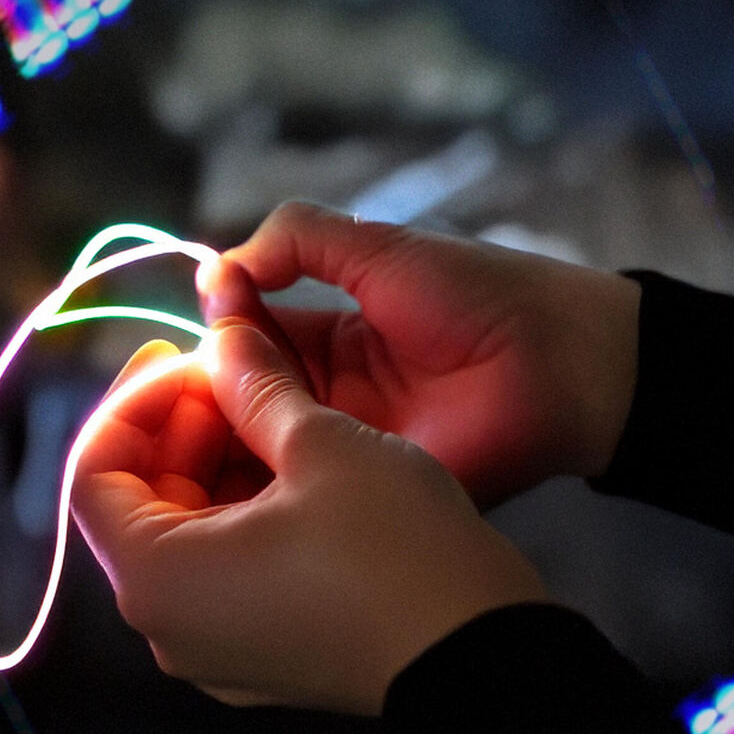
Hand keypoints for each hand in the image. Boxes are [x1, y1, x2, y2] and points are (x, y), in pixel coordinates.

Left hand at [71, 322, 546, 715]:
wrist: (483, 656)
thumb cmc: (398, 553)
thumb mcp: (322, 444)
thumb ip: (254, 385)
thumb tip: (223, 338)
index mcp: (159, 577)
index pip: (93, 473)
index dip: (132, 399)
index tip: (181, 352)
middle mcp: (170, 626)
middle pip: (139, 503)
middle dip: (181, 424)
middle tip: (234, 366)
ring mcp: (216, 650)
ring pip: (188, 533)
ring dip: (217, 461)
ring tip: (273, 405)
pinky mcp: (264, 655)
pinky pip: (226, 570)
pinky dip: (245, 508)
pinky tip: (294, 461)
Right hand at [200, 202, 642, 504]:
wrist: (558, 362)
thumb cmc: (474, 295)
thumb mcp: (378, 248)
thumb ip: (299, 239)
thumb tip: (217, 267)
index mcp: (332, 337)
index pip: (248, 336)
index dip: (217, 331)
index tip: (190, 327)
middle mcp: (329, 397)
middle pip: (245, 395)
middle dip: (210, 390)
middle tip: (175, 392)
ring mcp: (348, 450)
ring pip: (263, 447)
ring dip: (226, 440)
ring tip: (189, 432)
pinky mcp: (367, 495)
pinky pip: (305, 493)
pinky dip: (261, 485)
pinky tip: (223, 475)